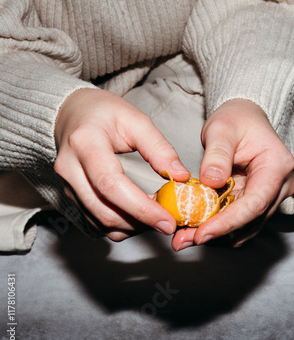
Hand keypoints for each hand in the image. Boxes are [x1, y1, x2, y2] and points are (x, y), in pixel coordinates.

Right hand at [54, 88, 189, 240]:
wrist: (70, 114)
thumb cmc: (103, 113)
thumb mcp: (135, 120)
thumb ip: (159, 148)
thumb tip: (181, 177)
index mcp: (85, 143)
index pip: (111, 184)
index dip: (141, 207)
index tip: (167, 220)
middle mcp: (70, 168)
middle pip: (104, 210)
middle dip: (141, 221)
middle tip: (170, 220)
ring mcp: (67, 186)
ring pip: (101, 222)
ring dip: (133, 226)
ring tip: (157, 214)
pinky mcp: (70, 198)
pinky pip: (96, 223)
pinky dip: (122, 225)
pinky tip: (140, 214)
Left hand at [172, 99, 293, 250]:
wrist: (244, 117)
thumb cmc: (236, 119)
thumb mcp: (222, 130)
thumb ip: (217, 155)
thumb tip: (211, 181)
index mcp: (277, 165)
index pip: (255, 202)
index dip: (228, 221)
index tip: (202, 233)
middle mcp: (280, 185)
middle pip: (249, 218)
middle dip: (215, 231)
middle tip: (183, 240)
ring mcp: (270, 195)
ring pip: (243, 223)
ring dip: (214, 232)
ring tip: (183, 237)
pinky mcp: (256, 199)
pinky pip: (237, 218)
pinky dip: (216, 224)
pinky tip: (194, 228)